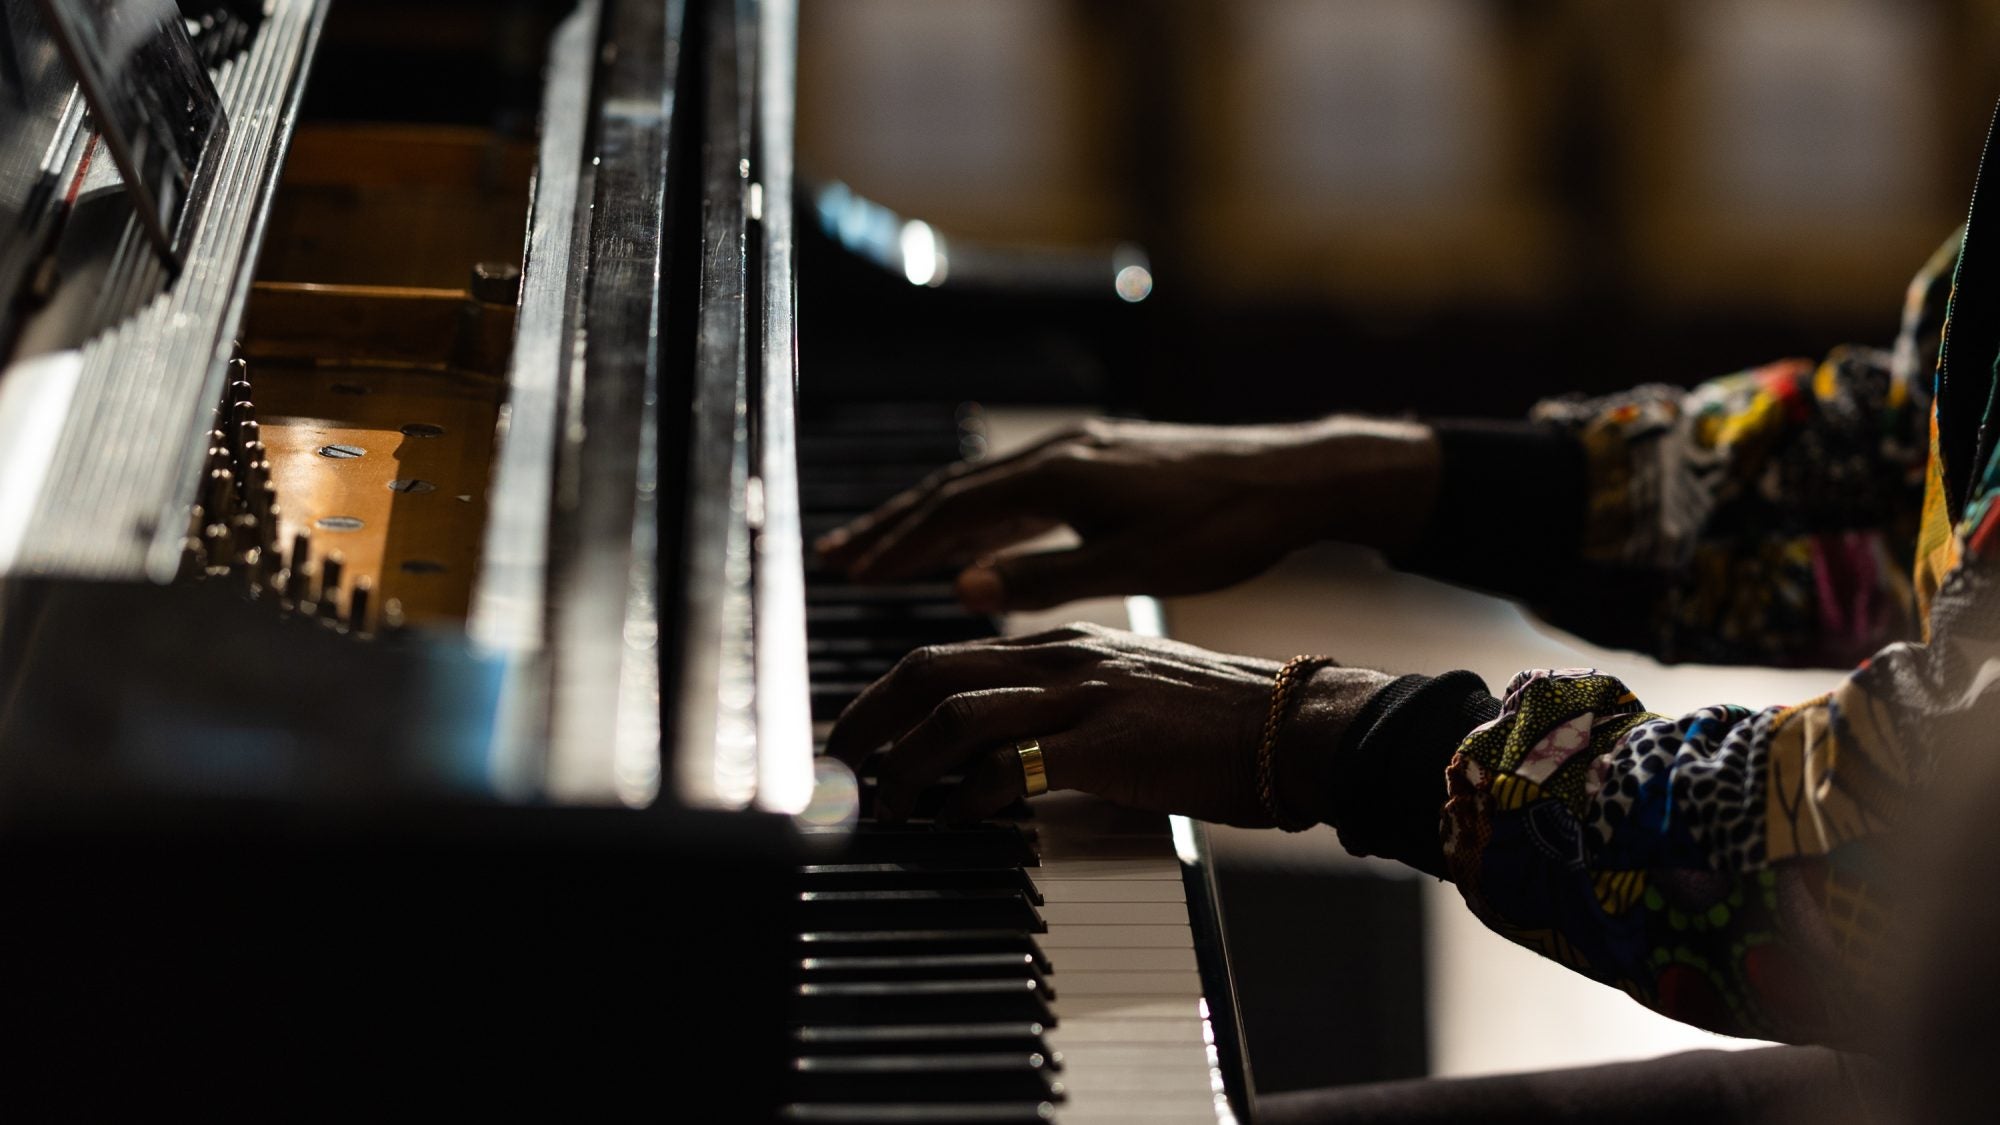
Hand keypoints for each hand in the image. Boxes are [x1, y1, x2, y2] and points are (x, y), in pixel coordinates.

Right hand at [815, 416, 1440, 612]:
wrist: (1295, 479)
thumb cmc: (1226, 526)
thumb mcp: (1137, 564)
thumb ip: (1047, 577)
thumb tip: (964, 589)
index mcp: (1062, 474)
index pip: (956, 510)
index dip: (899, 543)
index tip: (850, 571)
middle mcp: (1062, 451)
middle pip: (955, 490)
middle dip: (892, 526)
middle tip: (835, 555)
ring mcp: (1082, 451)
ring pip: (985, 486)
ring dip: (930, 519)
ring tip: (883, 548)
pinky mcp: (1103, 460)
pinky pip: (1019, 487)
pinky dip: (980, 515)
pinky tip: (970, 542)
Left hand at [825, 622, 1391, 827]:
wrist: (1302, 725)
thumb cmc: (1221, 724)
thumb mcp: (1126, 697)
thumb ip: (1061, 712)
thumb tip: (998, 758)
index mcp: (1062, 642)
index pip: (946, 654)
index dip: (885, 695)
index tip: (853, 734)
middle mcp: (1061, 656)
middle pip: (928, 670)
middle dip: (866, 718)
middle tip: (836, 766)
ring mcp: (1082, 693)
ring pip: (954, 712)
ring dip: (903, 764)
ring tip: (884, 805)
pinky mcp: (1106, 740)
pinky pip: (1010, 762)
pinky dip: (967, 794)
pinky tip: (956, 820)